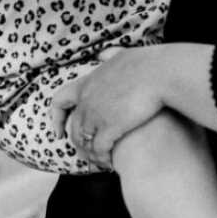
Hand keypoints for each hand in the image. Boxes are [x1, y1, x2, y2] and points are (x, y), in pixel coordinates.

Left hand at [50, 47, 166, 168]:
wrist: (160, 73)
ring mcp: (96, 114)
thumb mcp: (121, 55)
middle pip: (74, 128)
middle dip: (79, 143)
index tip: (59, 131)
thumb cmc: (146, 63)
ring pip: (85, 142)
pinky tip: (112, 164)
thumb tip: (102, 54)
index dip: (56, 118)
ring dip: (92, 154)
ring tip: (101, 162)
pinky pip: (100, 150)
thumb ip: (108, 56)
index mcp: (87, 83)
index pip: (59, 102)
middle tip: (86, 155)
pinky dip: (103, 159)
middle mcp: (87, 100)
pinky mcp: (110, 127)